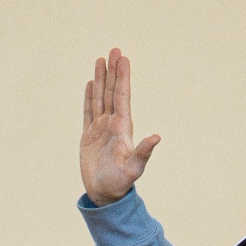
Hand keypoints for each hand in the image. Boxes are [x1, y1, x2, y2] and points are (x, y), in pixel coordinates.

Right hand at [81, 49, 160, 205]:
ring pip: (100, 98)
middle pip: (112, 92)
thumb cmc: (120, 183)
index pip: (122, 96)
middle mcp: (112, 124)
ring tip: (100, 60)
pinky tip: (91, 84)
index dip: (122, 77)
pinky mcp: (89, 136)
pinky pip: (88, 111)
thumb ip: (144, 152)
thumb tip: (157, 137)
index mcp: (123, 128)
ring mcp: (100, 129)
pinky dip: (89, 97)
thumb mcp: (134, 168)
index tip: (122, 58)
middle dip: (113, 71)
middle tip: (114, 50)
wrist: (105, 196)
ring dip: (101, 79)